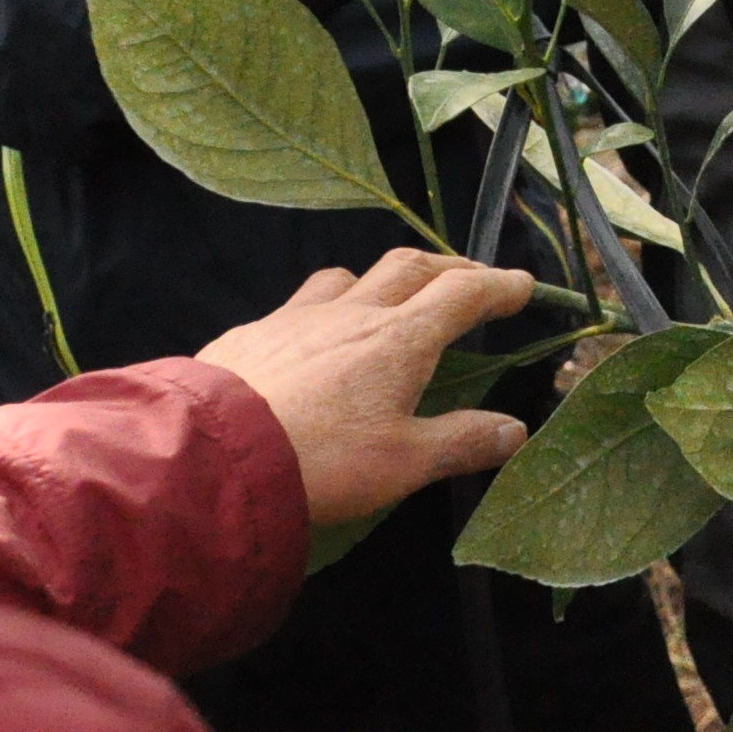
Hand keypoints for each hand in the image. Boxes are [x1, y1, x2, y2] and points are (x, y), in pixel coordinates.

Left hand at [195, 249, 538, 525]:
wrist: (210, 456)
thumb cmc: (322, 460)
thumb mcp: (404, 464)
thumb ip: (461, 441)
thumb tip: (514, 430)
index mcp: (400, 339)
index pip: (463, 293)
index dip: (498, 286)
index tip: (522, 286)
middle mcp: (352, 314)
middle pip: (410, 267)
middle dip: (448, 267)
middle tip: (469, 280)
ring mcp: (295, 319)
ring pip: (346, 277)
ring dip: (378, 281)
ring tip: (385, 300)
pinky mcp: (249, 335)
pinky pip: (294, 308)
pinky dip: (320, 312)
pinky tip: (308, 343)